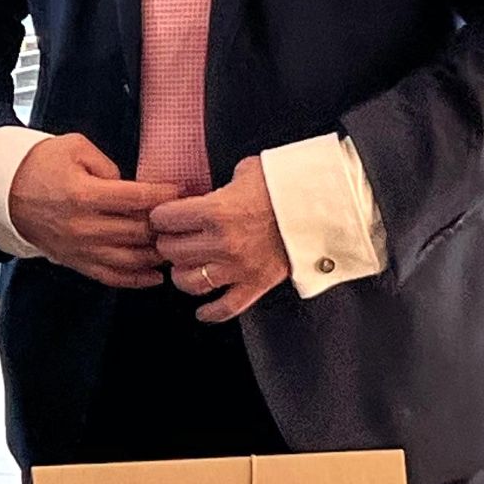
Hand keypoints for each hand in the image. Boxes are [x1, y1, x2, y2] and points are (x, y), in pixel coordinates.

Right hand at [7, 133, 178, 288]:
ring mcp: (79, 248)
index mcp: (84, 194)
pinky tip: (153, 276)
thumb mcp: (74, 147)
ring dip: (155, 255)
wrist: (4, 190)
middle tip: (180, 218)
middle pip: (138, 232)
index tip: (179, 191)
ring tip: (172, 246)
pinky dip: (135, 280)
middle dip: (164, 225)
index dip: (163, 195)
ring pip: (129, 260)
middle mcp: (83, 226)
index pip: (137, 198)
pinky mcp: (74, 261)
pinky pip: (110, 277)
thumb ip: (107, 165)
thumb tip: (128, 186)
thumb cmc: (39, 165)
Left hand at [151, 154, 292, 322]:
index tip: (164, 216)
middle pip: (171, 251)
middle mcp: (223, 242)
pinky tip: (201, 309)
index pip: (165, 219)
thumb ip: (220, 183)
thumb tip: (204, 189)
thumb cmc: (283, 185)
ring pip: (189, 282)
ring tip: (186, 265)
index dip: (160, 216)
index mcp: (216, 211)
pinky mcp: (256, 285)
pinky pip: (225, 308)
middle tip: (173, 238)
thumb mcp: (246, 171)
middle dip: (167, 243)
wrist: (322, 207)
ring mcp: (239, 267)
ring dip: (182, 274)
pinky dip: (210, 312)